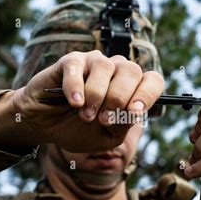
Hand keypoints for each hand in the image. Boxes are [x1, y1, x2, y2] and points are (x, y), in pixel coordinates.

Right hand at [12, 50, 163, 151]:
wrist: (48, 127)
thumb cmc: (80, 129)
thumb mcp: (107, 137)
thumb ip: (122, 125)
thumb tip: (131, 111)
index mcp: (131, 88)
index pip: (153, 81)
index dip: (147, 95)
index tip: (133, 112)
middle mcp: (117, 71)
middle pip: (132, 70)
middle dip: (118, 98)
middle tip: (103, 120)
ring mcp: (94, 63)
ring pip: (105, 67)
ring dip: (96, 95)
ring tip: (85, 115)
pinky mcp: (71, 62)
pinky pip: (77, 67)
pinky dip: (76, 87)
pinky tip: (75, 103)